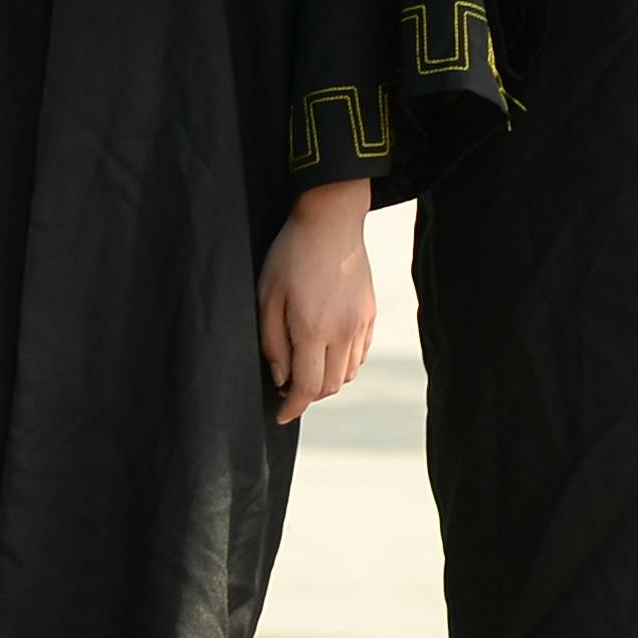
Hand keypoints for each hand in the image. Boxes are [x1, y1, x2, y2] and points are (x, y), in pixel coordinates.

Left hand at [259, 178, 376, 423]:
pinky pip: (359, 355)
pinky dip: (343, 365)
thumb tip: (282, 379)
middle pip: (329, 386)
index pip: (307, 387)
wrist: (331, 221)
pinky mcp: (370, 315)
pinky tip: (326, 353)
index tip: (280, 416)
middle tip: (287, 390)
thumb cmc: (290, 255)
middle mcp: (343, 332)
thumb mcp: (266, 296)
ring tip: (305, 370)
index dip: (292, 408)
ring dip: (326, 381)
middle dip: (307, 396)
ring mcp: (361, 324)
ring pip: (347, 374)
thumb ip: (272, 342)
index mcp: (313, 328)